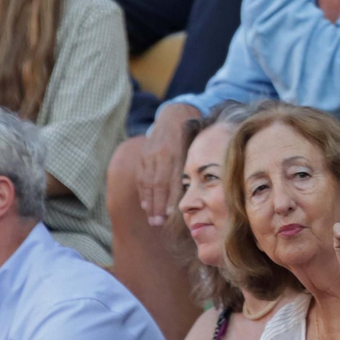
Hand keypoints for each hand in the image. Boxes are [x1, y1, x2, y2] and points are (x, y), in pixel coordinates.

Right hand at [139, 103, 196, 225]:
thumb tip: (198, 195)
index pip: (173, 178)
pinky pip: (141, 176)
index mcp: (178, 153)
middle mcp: (162, 154)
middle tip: (158, 222)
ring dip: (149, 203)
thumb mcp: (196, 149)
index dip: (170, 196)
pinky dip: (143, 192)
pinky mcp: (143, 155)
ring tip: (152, 219)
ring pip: (148, 182)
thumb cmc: (191, 138)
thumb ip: (196, 169)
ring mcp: (150, 155)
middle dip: (157, 205)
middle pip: (158, 183)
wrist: (174, 117)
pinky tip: (145, 205)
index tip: (170, 213)